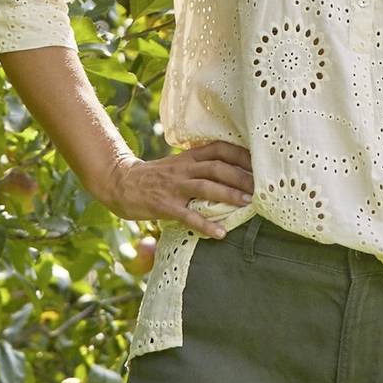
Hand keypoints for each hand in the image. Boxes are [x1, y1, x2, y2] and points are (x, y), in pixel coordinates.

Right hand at [91, 138, 253, 238]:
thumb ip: (200, 166)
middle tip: (261, 187)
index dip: (241, 155)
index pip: (219, 149)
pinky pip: (187, 215)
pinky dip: (205, 225)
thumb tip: (231, 171)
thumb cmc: (154, 176)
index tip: (261, 163)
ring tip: (247, 204)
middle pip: (217, 167)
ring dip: (228, 194)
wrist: (120, 182)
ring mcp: (174, 186)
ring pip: (205, 187)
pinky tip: (220, 233)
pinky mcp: (164, 205)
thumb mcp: (178, 164)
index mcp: (189, 157)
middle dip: (240, 176)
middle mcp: (184, 169)